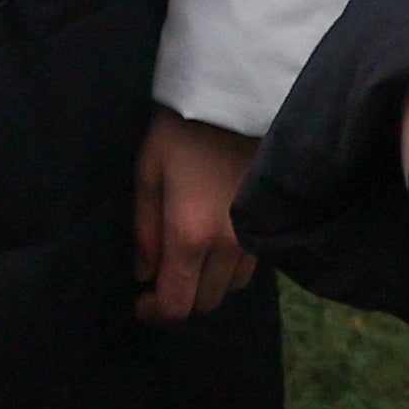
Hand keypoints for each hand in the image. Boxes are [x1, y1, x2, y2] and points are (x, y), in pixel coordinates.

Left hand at [130, 110, 259, 322]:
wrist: (238, 96)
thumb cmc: (184, 129)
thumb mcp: (148, 170)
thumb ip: (143, 228)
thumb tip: (143, 273)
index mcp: (189, 234)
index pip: (176, 304)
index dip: (155, 312)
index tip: (141, 300)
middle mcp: (225, 246)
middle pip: (203, 303)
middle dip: (179, 296)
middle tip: (161, 273)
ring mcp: (252, 237)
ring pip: (227, 288)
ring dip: (205, 283)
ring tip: (187, 256)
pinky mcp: (267, 225)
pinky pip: (248, 268)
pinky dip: (227, 268)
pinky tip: (214, 242)